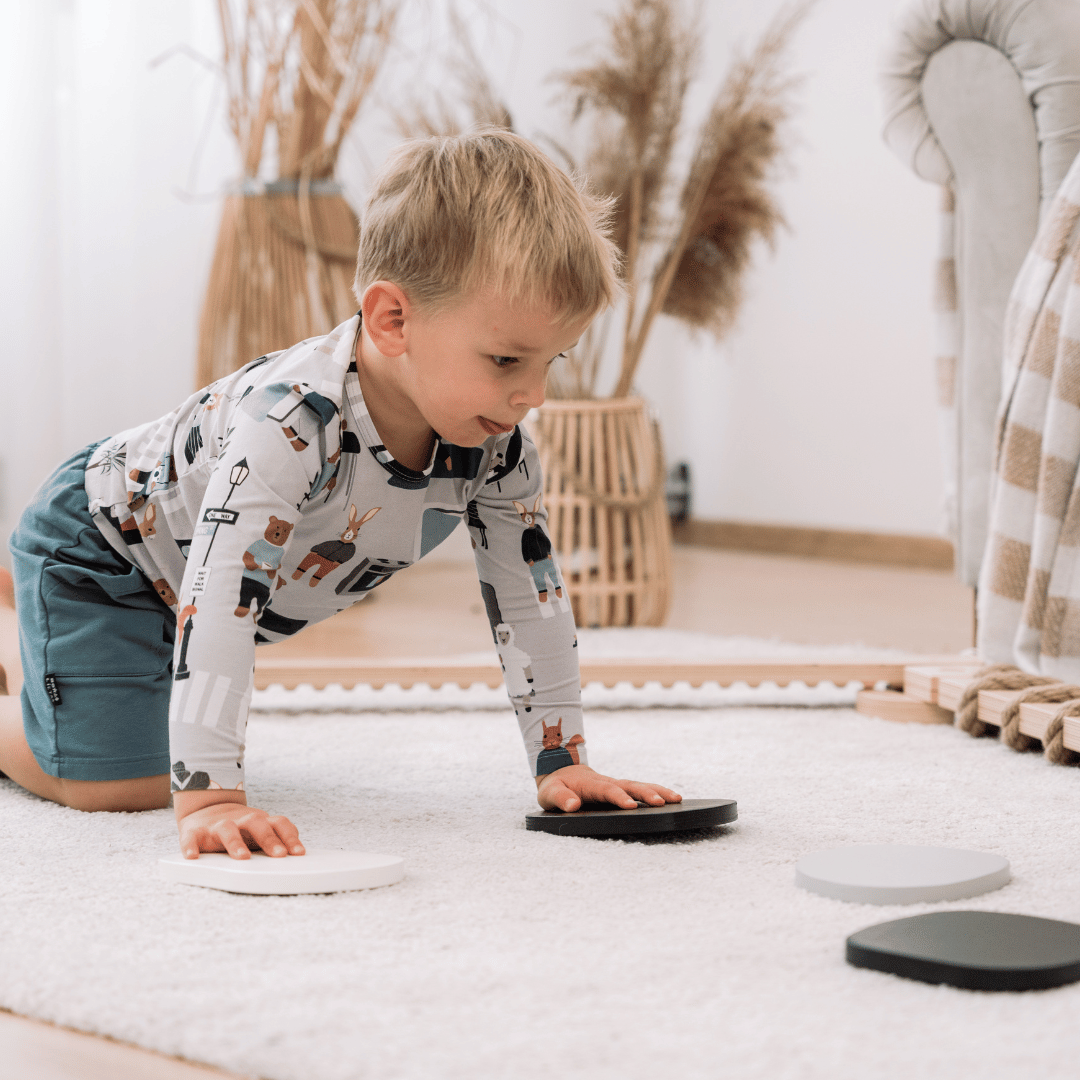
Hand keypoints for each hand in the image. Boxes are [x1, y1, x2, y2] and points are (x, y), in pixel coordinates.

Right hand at [174, 794, 304, 860]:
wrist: (206, 809)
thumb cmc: (240, 827)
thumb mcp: (260, 829)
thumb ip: (277, 837)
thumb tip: (299, 855)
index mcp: (260, 821)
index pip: (279, 824)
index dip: (290, 837)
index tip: (299, 853)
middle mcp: (240, 821)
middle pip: (257, 824)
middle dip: (269, 839)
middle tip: (279, 856)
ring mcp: (217, 825)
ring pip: (227, 829)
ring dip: (235, 843)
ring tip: (243, 858)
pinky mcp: (195, 831)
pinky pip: (191, 838)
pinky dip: (190, 847)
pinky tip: (193, 857)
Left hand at [535, 764, 680, 812]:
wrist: (560, 771)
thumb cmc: (556, 786)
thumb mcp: (550, 793)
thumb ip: (561, 798)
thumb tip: (573, 805)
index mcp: (591, 784)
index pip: (607, 790)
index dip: (619, 797)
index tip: (631, 806)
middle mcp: (608, 782)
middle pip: (630, 785)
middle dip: (646, 793)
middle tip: (663, 803)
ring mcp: (616, 785)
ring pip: (639, 786)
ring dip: (658, 791)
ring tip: (677, 799)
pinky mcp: (621, 790)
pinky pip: (640, 790)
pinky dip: (656, 792)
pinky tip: (672, 800)